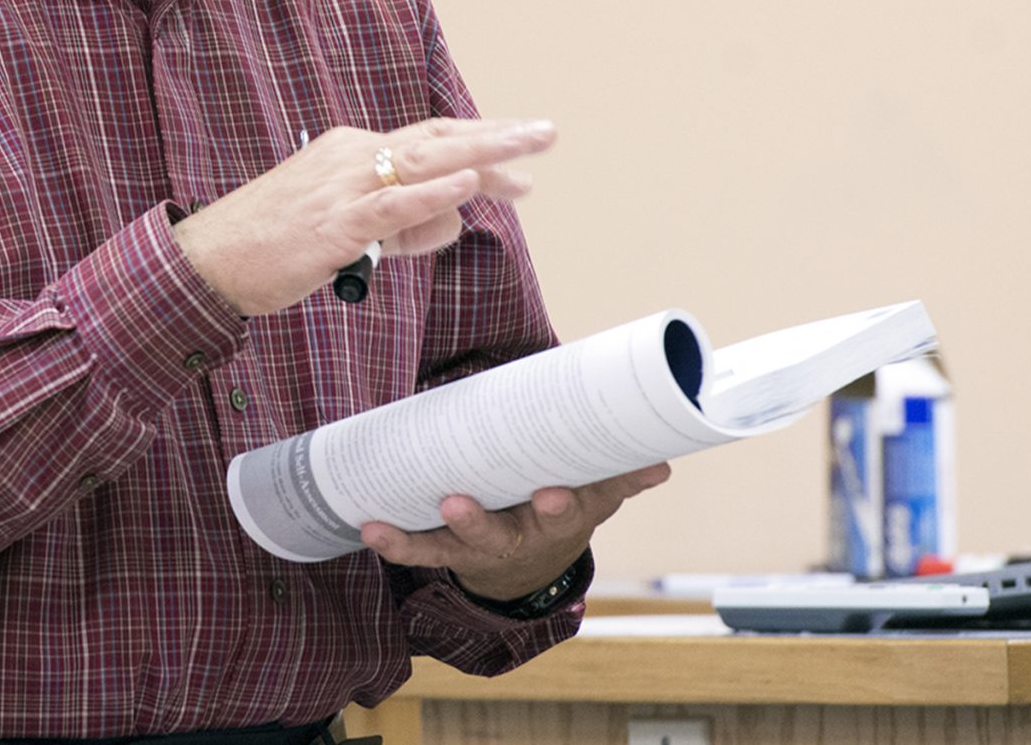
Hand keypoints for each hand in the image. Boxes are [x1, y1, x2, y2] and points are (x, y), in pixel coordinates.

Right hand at [171, 117, 553, 315]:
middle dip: (497, 137)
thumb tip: (450, 223)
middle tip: (546, 133)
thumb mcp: (344, 227)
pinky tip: (468, 184)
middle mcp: (351, 157)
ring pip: (424, 163)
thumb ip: (399, 224)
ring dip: (481, 153)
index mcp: (351, 152)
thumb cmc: (269, 245)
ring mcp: (343, 188)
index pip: (428, 140)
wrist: (209, 260)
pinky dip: (433, 193)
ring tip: (526, 149)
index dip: (479, 144)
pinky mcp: (335, 223)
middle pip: (437, 140)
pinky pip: (393, 204)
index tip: (522, 153)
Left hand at [358, 463, 669, 602]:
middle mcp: (518, 538)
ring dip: (433, 533)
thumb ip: (621, 475)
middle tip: (459, 504)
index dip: (559, 505)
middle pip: (501, 535)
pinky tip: (370, 527)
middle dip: (481, 522)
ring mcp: (479, 548)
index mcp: (558, 520)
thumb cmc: (559, 509)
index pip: (565, 512)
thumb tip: (661, 462)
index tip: (552, 494)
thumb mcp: (595, 494)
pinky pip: (420, 547)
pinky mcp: (449, 550)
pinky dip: (396, 541)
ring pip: (456, 544)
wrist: (528, 568)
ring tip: (416, 513)